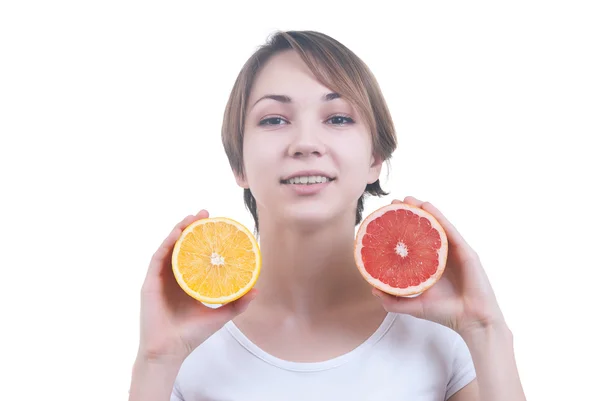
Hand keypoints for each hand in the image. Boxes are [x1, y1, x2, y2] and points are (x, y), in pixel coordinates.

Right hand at [136, 210, 256, 361]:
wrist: (171, 351)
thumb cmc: (192, 335)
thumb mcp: (220, 316)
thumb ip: (237, 303)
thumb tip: (257, 290)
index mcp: (188, 281)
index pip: (196, 253)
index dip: (204, 238)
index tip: (217, 224)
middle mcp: (174, 276)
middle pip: (182, 245)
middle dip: (192, 227)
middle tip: (206, 214)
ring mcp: (161, 278)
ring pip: (169, 247)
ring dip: (179, 230)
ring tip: (192, 218)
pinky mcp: (150, 283)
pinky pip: (158, 258)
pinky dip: (167, 244)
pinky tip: (177, 234)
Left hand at [372, 196, 505, 334]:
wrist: (471, 321)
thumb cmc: (446, 313)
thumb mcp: (413, 307)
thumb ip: (393, 301)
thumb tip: (373, 289)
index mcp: (430, 265)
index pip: (414, 242)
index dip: (401, 229)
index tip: (385, 218)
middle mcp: (442, 255)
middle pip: (424, 229)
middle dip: (409, 214)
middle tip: (393, 203)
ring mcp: (454, 252)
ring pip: (437, 225)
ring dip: (422, 210)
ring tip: (407, 198)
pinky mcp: (466, 251)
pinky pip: (450, 230)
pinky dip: (438, 216)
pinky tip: (427, 206)